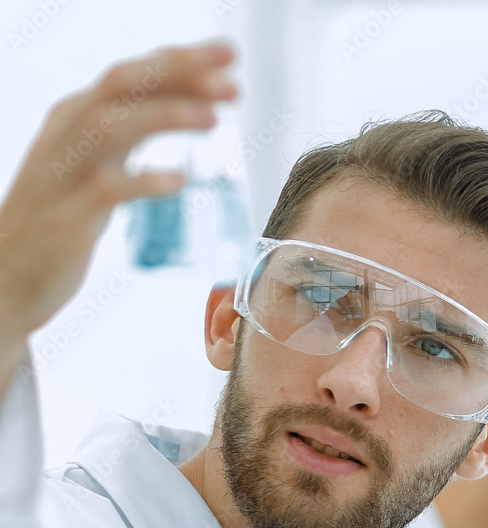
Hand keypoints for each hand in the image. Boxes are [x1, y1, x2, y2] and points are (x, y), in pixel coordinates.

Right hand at [0, 41, 236, 342]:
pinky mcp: (68, 217)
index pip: (132, 75)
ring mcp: (65, 174)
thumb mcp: (94, 166)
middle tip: (233, 81)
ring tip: (215, 120)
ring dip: (166, 116)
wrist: (9, 279)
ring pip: (113, 125)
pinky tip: (180, 180)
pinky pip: (108, 189)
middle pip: (124, 84)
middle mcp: (67, 134)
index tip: (229, 56)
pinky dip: (145, 180)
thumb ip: (126, 139)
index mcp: (76, 117)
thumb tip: (178, 112)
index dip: (182, 62)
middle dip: (180, 75)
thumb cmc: (59, 222)